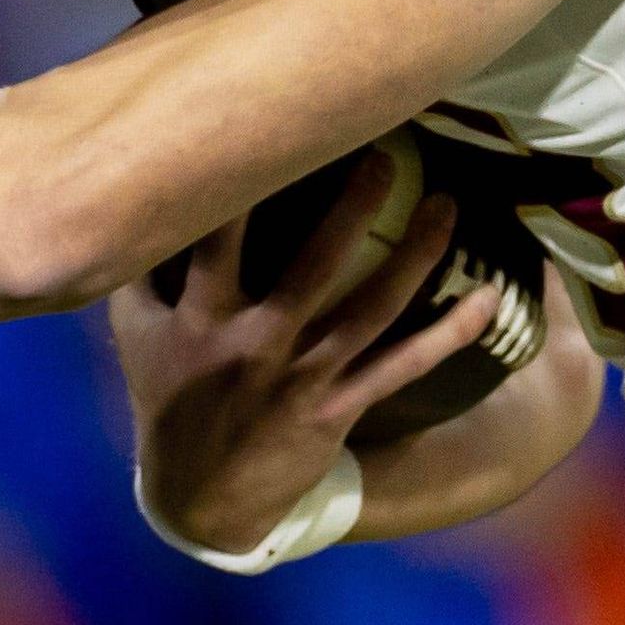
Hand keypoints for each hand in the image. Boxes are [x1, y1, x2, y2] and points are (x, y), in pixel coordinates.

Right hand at [111, 161, 503, 554]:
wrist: (202, 499)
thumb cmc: (168, 398)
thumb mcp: (137, 334)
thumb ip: (137, 266)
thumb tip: (139, 189)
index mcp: (201, 317)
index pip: (220, 234)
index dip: (248, 180)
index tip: (278, 125)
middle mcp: (254, 344)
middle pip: (314, 263)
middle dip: (353, 205)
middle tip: (388, 150)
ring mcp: (302, 378)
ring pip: (371, 308)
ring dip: (415, 255)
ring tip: (447, 204)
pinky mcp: (339, 408)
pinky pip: (404, 366)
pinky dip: (449, 332)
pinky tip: (488, 296)